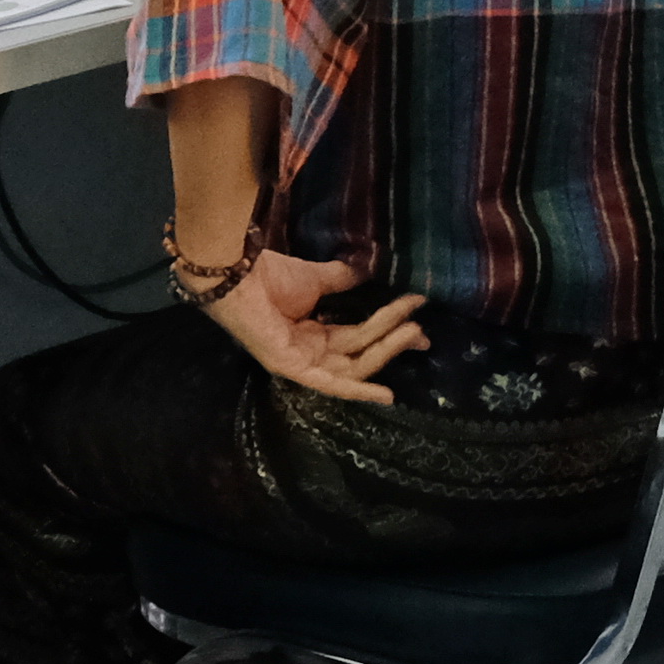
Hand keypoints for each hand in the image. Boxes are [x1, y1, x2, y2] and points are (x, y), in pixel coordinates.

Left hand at [203, 260, 427, 405]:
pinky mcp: (293, 369)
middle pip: (361, 353)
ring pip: (354, 364)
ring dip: (385, 350)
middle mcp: (310, 351)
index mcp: (313, 332)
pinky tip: (386, 394)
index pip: (359, 338)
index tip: (420, 321)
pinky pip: (331, 384)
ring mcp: (302, 363)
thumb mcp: (317, 279)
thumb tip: (373, 269)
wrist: (238, 272)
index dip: (390, 330)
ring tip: (414, 333)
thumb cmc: (270, 274)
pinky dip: (359, 391)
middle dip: (395, 343)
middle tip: (424, 333)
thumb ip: (344, 280)